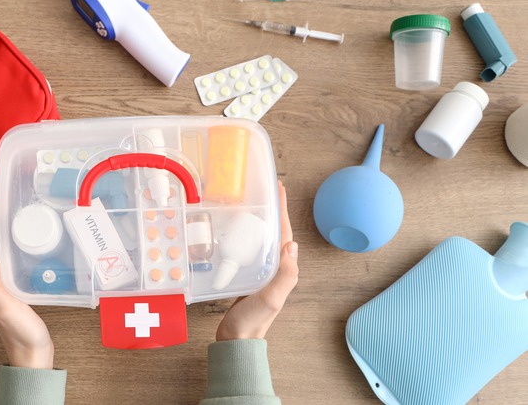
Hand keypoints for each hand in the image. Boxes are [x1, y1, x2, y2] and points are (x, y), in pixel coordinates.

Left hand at [0, 196, 54, 368]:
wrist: (33, 355)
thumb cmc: (20, 333)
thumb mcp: (4, 306)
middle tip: (3, 201)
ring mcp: (3, 284)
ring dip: (1, 230)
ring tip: (13, 214)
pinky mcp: (16, 288)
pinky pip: (11, 259)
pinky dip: (14, 245)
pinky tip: (27, 241)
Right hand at [215, 181, 298, 340]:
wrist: (236, 338)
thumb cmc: (253, 320)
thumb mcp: (271, 297)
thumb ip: (285, 275)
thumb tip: (293, 246)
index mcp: (282, 268)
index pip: (284, 232)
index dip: (282, 209)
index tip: (279, 188)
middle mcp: (274, 266)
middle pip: (274, 230)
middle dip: (271, 209)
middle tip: (263, 188)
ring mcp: (261, 269)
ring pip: (261, 237)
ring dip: (258, 218)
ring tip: (250, 201)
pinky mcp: (247, 273)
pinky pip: (248, 247)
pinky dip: (244, 234)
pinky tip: (234, 228)